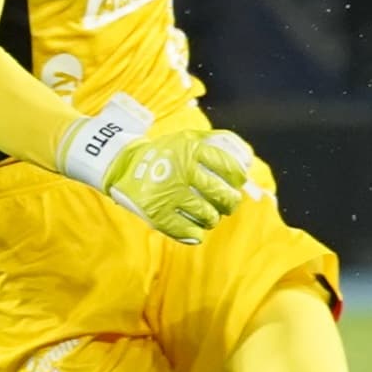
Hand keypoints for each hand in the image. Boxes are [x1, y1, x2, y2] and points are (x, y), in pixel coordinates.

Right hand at [100, 126, 251, 244]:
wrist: (123, 164)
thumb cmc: (166, 153)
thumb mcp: (191, 138)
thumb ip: (222, 143)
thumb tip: (248, 161)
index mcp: (192, 150)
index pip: (231, 168)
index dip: (238, 178)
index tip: (236, 182)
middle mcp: (182, 171)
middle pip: (223, 196)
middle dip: (230, 202)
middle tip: (227, 203)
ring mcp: (169, 193)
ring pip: (209, 216)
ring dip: (212, 218)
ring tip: (209, 214)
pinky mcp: (157, 213)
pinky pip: (188, 231)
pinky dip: (196, 232)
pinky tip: (196, 228)